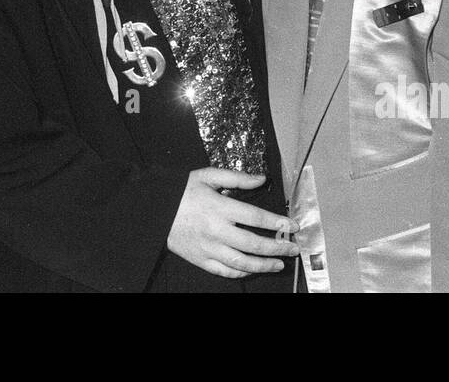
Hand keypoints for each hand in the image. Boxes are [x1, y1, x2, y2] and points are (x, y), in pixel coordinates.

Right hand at [166, 168, 299, 278]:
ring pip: (242, 263)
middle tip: (293, 248)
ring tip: (278, 264)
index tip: (293, 226)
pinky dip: (242, 272)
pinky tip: (253, 270)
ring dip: (264, 265)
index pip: (256, 218)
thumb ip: (236, 178)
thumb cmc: (182, 191)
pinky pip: (225, 271)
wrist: (155, 211)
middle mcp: (216, 230)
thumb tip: (261, 179)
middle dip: (278, 248)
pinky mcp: (201, 260)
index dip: (278, 223)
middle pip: (254, 244)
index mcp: (220, 208)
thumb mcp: (208, 175)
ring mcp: (209, 248)